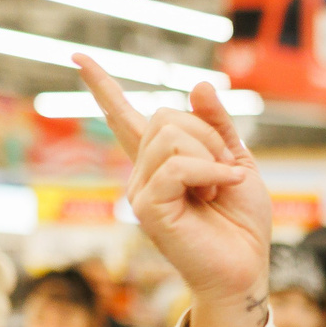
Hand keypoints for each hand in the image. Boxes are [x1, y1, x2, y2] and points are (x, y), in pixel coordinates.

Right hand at [74, 55, 271, 326]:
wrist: (246, 269)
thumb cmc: (242, 223)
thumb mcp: (237, 160)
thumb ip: (217, 124)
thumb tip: (198, 84)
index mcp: (161, 162)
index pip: (124, 117)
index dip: (102, 86)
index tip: (79, 57)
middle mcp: (142, 173)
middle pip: (165, 117)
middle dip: (208, 136)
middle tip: (224, 173)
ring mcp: (141, 190)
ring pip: (172, 137)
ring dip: (210, 156)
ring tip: (218, 188)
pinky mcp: (148, 208)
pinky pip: (176, 166)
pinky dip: (208, 171)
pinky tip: (218, 190)